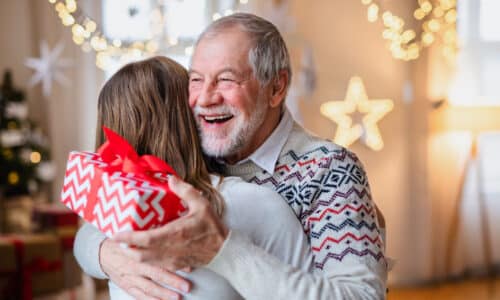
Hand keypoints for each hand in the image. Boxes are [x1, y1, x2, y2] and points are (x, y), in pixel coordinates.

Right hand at [99, 238, 190, 299]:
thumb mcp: (137, 236)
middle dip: (172, 281)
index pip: (159, 256)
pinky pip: (139, 295)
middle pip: (156, 273)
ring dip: (163, 293)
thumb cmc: (126, 242)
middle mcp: (135, 264)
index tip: (189, 267)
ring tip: (177, 297)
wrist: (102, 253)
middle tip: (187, 286)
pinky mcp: (127, 286)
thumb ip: (155, 239)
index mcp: (139, 249)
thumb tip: (179, 241)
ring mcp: (130, 277)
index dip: (174, 262)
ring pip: (149, 287)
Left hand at [113, 176, 228, 269]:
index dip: (127, 238)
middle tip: (117, 238)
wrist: (224, 250)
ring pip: (146, 262)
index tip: (115, 234)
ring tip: (127, 245)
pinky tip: (144, 252)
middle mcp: (171, 249)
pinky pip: (156, 265)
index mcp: (175, 234)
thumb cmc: (213, 228)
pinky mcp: (176, 265)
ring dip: (134, 254)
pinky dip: (146, 260)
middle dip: (126, 248)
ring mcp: (173, 259)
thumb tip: (171, 179)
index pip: (144, 239)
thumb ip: (185, 190)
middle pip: (140, 254)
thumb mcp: (201, 204)